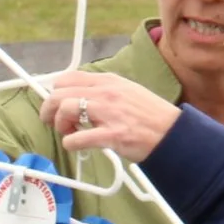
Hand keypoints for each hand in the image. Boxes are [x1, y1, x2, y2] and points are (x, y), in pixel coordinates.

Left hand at [41, 71, 180, 163]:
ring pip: (65, 110)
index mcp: (108, 81)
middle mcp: (106, 93)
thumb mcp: (126, 91)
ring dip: (60, 125)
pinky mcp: (112, 135)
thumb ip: (102, 91)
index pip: (67, 78)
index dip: (55, 92)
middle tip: (55, 122)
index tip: (56, 104)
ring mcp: (109, 113)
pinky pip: (77, 139)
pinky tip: (77, 145)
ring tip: (70, 133)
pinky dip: (70, 144)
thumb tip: (77, 96)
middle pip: (60, 94)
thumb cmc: (149, 116)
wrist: (172, 133)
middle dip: (50, 110)